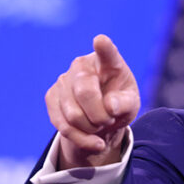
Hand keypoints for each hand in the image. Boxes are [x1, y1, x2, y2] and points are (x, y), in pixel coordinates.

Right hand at [45, 34, 139, 168]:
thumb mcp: (131, 105)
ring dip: (91, 129)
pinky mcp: (51, 96)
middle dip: (100, 116)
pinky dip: (81, 139)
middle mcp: (82, 65)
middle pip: (85, 92)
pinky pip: (63, 125)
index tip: (101, 41)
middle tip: (109, 120)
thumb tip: (110, 106)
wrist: (101, 118)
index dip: (104, 47)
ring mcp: (63, 79)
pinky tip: (94, 142)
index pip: (107, 53)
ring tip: (101, 126)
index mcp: (108, 62)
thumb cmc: (119, 104)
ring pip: (72, 114)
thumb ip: (126, 103)